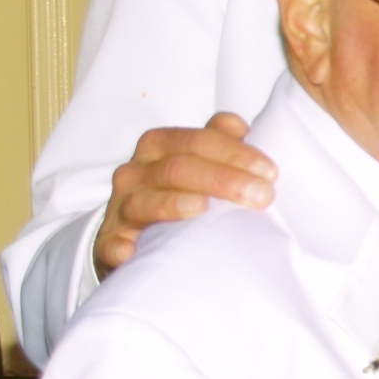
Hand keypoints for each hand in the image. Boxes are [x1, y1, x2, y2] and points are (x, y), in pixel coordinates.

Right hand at [93, 113, 276, 278]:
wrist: (133, 230)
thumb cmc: (175, 192)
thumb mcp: (196, 161)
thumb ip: (219, 141)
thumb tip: (240, 127)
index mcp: (158, 146)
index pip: (198, 141)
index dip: (235, 153)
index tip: (269, 172)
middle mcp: (136, 172)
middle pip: (178, 169)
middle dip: (223, 180)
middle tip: (261, 196)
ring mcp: (120, 207)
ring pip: (146, 201)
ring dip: (175, 205)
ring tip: (203, 209)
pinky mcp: (109, 242)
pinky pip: (110, 244)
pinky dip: (119, 247)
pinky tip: (133, 251)